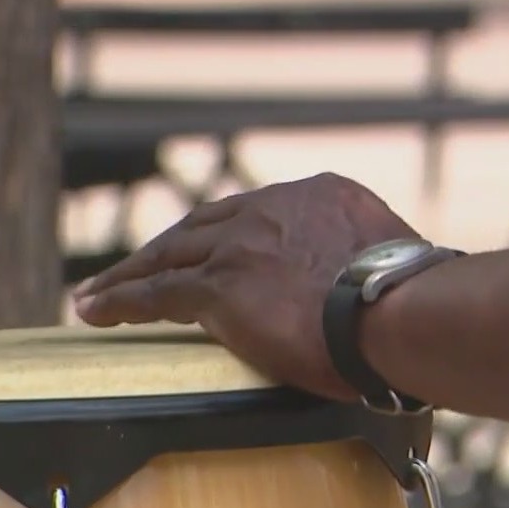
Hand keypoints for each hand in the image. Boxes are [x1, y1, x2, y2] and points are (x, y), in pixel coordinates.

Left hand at [72, 173, 419, 400]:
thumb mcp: (398, 256)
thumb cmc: (416, 300)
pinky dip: (119, 299)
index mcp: (320, 196)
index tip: (215, 246)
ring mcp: (242, 245)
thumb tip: (382, 288)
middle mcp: (274, 209)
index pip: (258, 213)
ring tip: (100, 289)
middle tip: (141, 264)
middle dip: (170, 246)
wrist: (398, 310)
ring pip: (170, 254)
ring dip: (131, 272)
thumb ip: (372, 260)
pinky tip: (92, 309)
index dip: (228, 231)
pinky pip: (154, 293)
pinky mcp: (219, 287)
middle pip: (204, 224)